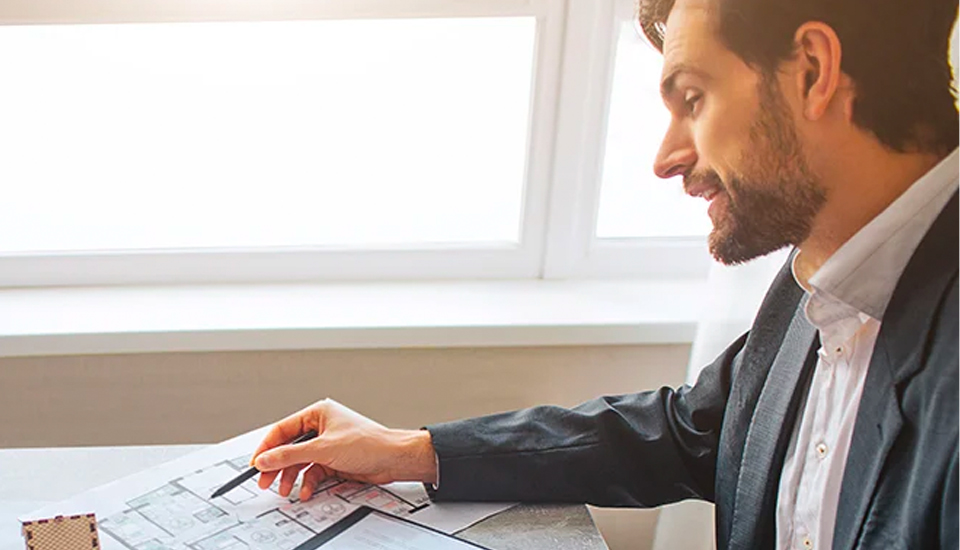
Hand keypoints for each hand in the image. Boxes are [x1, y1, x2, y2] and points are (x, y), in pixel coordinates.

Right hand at [249, 399, 437, 501]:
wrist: (393, 459)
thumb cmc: (368, 443)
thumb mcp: (322, 449)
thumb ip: (290, 455)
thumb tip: (265, 458)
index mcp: (318, 413)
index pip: (282, 429)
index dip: (267, 447)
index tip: (256, 463)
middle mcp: (321, 427)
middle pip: (289, 447)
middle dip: (277, 465)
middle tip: (265, 481)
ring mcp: (327, 444)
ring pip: (300, 461)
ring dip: (292, 476)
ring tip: (286, 490)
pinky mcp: (334, 460)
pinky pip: (313, 471)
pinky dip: (308, 482)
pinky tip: (306, 490)